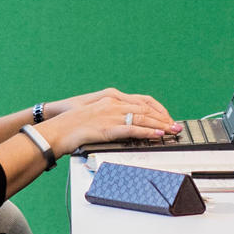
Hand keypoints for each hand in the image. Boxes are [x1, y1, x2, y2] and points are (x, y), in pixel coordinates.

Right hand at [45, 86, 176, 152]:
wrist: (57, 128)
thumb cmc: (72, 123)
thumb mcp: (94, 112)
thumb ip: (110, 115)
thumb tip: (125, 124)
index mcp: (111, 98)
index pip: (142, 101)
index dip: (158, 110)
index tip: (167, 117)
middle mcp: (113, 103)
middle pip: (146, 109)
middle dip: (163, 118)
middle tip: (175, 126)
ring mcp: (111, 115)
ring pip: (142, 118)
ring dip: (160, 125)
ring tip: (172, 131)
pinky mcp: (108, 128)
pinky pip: (132, 130)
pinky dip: (147, 132)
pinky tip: (157, 135)